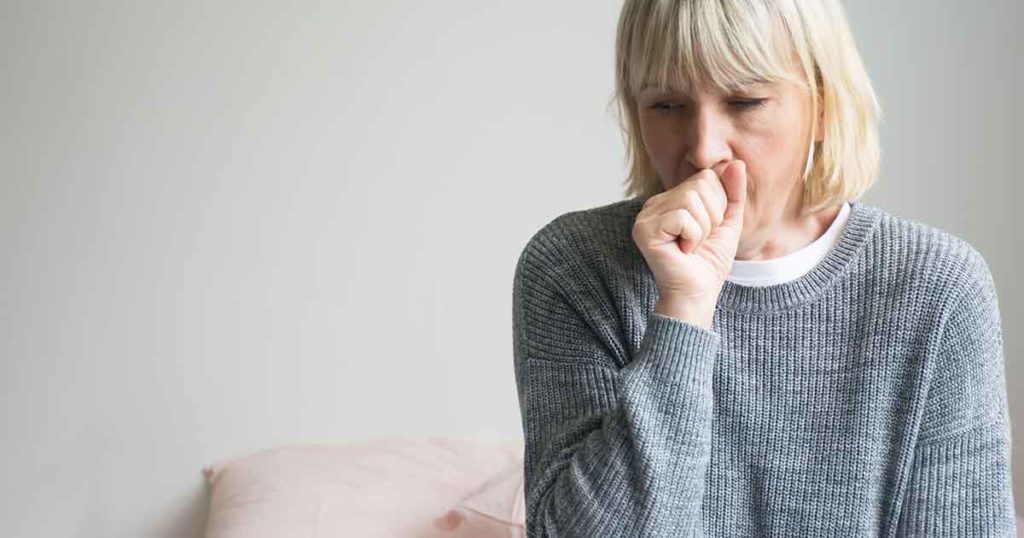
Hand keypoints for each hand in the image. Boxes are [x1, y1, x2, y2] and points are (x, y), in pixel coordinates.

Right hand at [632, 160, 747, 306]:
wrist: (698, 293)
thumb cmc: (709, 261)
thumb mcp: (728, 222)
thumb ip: (732, 192)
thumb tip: (736, 162)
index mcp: (671, 199)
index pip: (707, 177)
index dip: (719, 205)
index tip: (708, 230)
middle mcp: (655, 203)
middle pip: (700, 185)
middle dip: (712, 216)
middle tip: (699, 240)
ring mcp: (646, 216)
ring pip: (691, 199)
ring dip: (703, 228)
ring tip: (691, 246)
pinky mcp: (644, 230)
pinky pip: (682, 216)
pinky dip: (693, 236)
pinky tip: (682, 251)